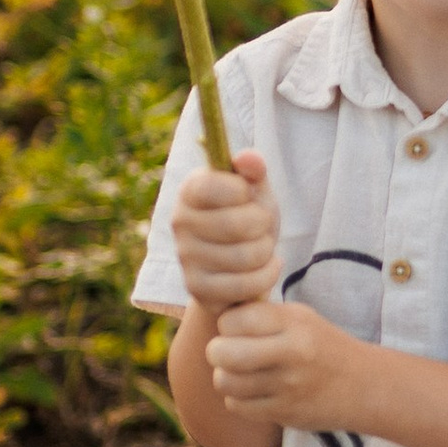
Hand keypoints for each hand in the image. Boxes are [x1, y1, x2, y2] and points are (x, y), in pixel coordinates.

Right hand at [170, 148, 280, 311]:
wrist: (244, 265)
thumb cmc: (249, 218)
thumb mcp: (256, 190)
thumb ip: (253, 170)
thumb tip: (248, 158)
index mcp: (191, 190)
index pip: (212, 186)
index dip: (242, 191)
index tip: (247, 195)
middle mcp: (179, 221)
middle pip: (237, 225)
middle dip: (264, 226)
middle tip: (262, 226)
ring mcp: (186, 257)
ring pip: (245, 256)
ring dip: (267, 251)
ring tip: (262, 247)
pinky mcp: (197, 288)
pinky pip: (245, 285)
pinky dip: (267, 276)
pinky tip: (266, 267)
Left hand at [203, 296, 357, 432]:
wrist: (363, 385)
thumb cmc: (321, 345)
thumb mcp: (300, 318)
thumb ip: (262, 314)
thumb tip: (216, 312)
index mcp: (293, 322)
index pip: (233, 320)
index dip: (227, 325)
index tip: (237, 329)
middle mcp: (292, 353)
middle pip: (223, 353)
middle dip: (216, 353)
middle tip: (225, 353)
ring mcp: (288, 386)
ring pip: (225, 383)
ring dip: (225, 378)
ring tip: (239, 373)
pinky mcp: (285, 412)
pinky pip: (237, 406)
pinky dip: (238, 400)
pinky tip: (253, 392)